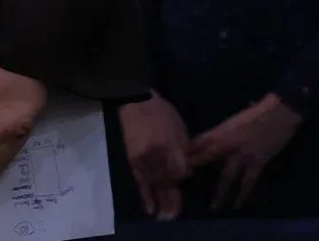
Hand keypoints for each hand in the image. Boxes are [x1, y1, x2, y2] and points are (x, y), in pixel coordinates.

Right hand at [118, 93, 189, 219]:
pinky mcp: (133, 160)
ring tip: (165, 215)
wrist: (136, 103)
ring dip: (160, 200)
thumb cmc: (162, 112)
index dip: (183, 175)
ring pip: (154, 184)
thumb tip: (186, 168)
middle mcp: (157, 154)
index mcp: (171, 143)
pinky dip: (146, 196)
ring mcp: (144, 158)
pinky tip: (150, 208)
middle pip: (167, 180)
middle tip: (174, 213)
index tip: (184, 174)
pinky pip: (140, 181)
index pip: (180, 170)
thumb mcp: (180, 127)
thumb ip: (184, 149)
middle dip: (172, 197)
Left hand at [187, 93, 301, 209]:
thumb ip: (222, 132)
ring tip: (214, 206)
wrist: (280, 112)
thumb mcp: (235, 119)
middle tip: (183, 184)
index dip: (187, 153)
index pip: (199, 142)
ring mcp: (243, 155)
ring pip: (227, 177)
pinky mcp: (257, 162)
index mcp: (222, 130)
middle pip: (207, 158)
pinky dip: (243, 194)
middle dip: (195, 170)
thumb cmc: (258, 112)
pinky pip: (248, 182)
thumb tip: (209, 143)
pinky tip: (238, 204)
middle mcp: (228, 144)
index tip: (174, 162)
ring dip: (220, 192)